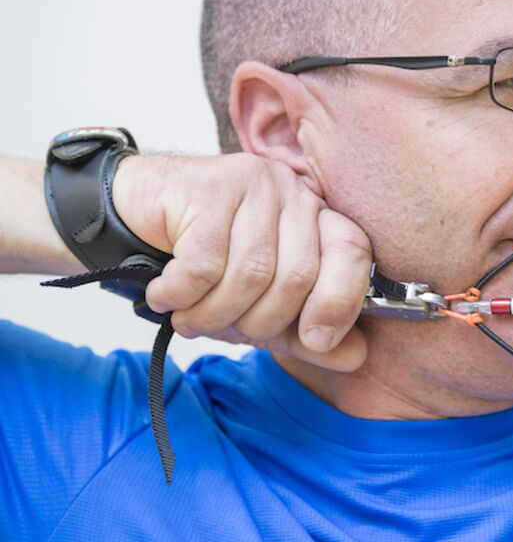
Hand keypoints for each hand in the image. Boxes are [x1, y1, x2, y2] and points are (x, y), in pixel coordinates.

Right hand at [112, 153, 371, 371]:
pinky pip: (204, 265)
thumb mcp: (260, 307)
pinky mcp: (208, 187)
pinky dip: (180, 295)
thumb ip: (306, 334)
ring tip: (190, 317)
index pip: (353, 251)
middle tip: (226, 330)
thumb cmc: (200, 262)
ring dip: (214, 314)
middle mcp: (291, 193)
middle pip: (297, 276)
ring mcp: (252, 184)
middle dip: (260, 322)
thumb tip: (355, 357)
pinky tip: (165, 295)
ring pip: (250, 274)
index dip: (339, 302)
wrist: (127, 217)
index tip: (314, 339)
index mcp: (315, 216)